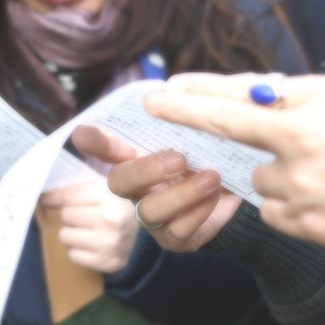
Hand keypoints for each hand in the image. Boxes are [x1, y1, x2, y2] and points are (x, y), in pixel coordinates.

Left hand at [40, 179, 138, 273]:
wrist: (141, 235)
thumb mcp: (103, 190)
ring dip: (71, 234)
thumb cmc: (114, 208)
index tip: (48, 199)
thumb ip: (77, 188)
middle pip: (66, 215)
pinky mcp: (107, 262)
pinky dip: (77, 251)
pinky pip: (72, 255)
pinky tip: (90, 246)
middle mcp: (113, 219)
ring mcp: (111, 243)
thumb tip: (43, 195)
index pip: (69, 196)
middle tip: (83, 218)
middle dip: (70, 216)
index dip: (54, 197)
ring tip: (85, 232)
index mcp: (112, 196)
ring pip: (65, 236)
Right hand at [72, 126, 241, 252]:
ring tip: (211, 178)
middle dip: (145, 170)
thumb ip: (188, 111)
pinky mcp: (175, 238)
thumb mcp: (206, 131)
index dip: (95, 142)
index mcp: (140, 157)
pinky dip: (199, 211)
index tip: (82, 133)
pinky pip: (178, 230)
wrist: (242, 191)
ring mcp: (155, 215)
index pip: (109, 148)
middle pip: (119, 183)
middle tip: (178, 158)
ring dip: (181, 194)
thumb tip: (172, 87)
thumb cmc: (216, 156)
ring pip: (149, 211)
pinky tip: (215, 197)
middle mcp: (140, 187)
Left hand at [144, 72, 324, 254]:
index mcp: (301, 123)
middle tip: (158, 105)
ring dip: (276, 174)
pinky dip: (285, 201)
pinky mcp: (296, 226)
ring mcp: (292, 196)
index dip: (191, 99)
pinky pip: (270, 208)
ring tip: (321, 173)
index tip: (159, 93)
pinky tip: (319, 198)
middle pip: (230, 140)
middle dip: (192, 120)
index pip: (232, 107)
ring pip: (257, 179)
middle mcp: (291, 160)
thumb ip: (284, 95)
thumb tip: (241, 96)